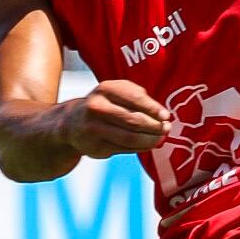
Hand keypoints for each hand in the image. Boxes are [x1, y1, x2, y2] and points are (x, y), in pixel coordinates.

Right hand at [56, 79, 170, 158]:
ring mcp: (94, 129)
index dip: (153, 108)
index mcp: (105, 89)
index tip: (166, 116)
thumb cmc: (105, 105)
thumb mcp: (117, 93)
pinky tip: (147, 145)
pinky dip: (140, 148)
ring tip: (159, 138)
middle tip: (166, 129)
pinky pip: (124, 149)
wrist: (72, 123)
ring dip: (150, 140)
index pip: (135, 98)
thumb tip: (163, 117)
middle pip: (133, 120)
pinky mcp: (95, 147)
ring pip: (130, 138)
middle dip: (154, 126)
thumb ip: (139, 99)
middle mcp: (96, 107)